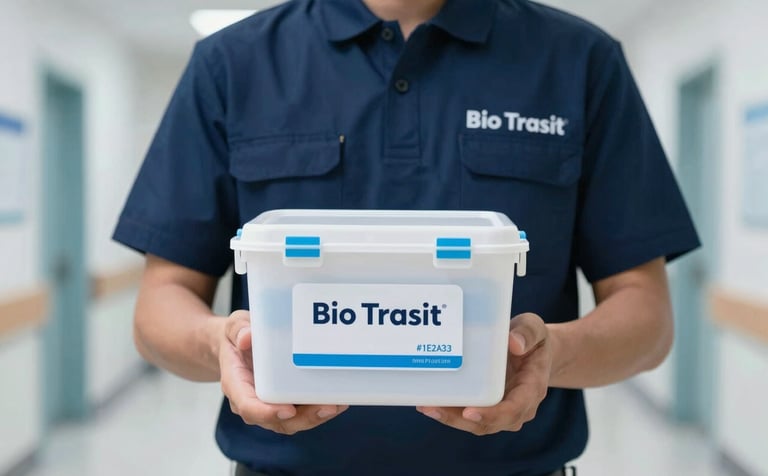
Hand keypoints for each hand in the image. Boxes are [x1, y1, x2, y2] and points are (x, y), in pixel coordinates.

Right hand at [219, 310, 348, 434]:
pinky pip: (302, 413)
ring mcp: (271, 404)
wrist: (239, 345)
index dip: (266, 413)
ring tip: (339, 404)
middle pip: (277, 421)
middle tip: (327, 407)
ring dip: (317, 417)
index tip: (287, 410)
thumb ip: (238, 330)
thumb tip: (247, 337)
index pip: (248, 406)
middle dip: (304, 418)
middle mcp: (254, 400)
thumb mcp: (234, 326)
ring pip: (293, 421)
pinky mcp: (286, 401)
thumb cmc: (238, 337)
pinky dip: (320, 409)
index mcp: (237, 384)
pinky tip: (339, 399)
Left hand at [417, 313, 551, 434]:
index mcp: (532, 389)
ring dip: (450, 418)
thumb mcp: (534, 328)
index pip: (513, 409)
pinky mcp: (489, 407)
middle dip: (458, 419)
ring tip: (425, 406)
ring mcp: (502, 410)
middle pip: (489, 423)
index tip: (469, 412)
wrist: (533, 351)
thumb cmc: (532, 339)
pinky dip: (450, 412)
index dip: (492, 414)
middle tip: (432, 408)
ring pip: (476, 424)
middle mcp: (518, 407)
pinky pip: (469, 415)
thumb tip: (514, 343)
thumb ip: (527, 332)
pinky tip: (429, 402)